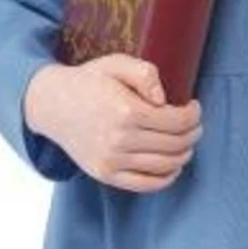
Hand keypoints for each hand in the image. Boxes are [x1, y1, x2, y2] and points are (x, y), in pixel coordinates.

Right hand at [24, 54, 203, 190]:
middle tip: (194, 125)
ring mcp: (112, 160)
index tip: (194, 107)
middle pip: (175, 144)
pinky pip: (146, 184)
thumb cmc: (89, 82)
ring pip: (165, 165)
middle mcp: (119, 139)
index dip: (193, 115)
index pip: (177, 121)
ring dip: (184, 154)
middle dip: (192, 134)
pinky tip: (173, 166)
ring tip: (185, 143)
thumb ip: (144, 73)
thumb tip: (164, 100)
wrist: (53, 105)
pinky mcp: (106, 174)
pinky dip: (166, 178)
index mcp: (126, 111)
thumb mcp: (115, 64)